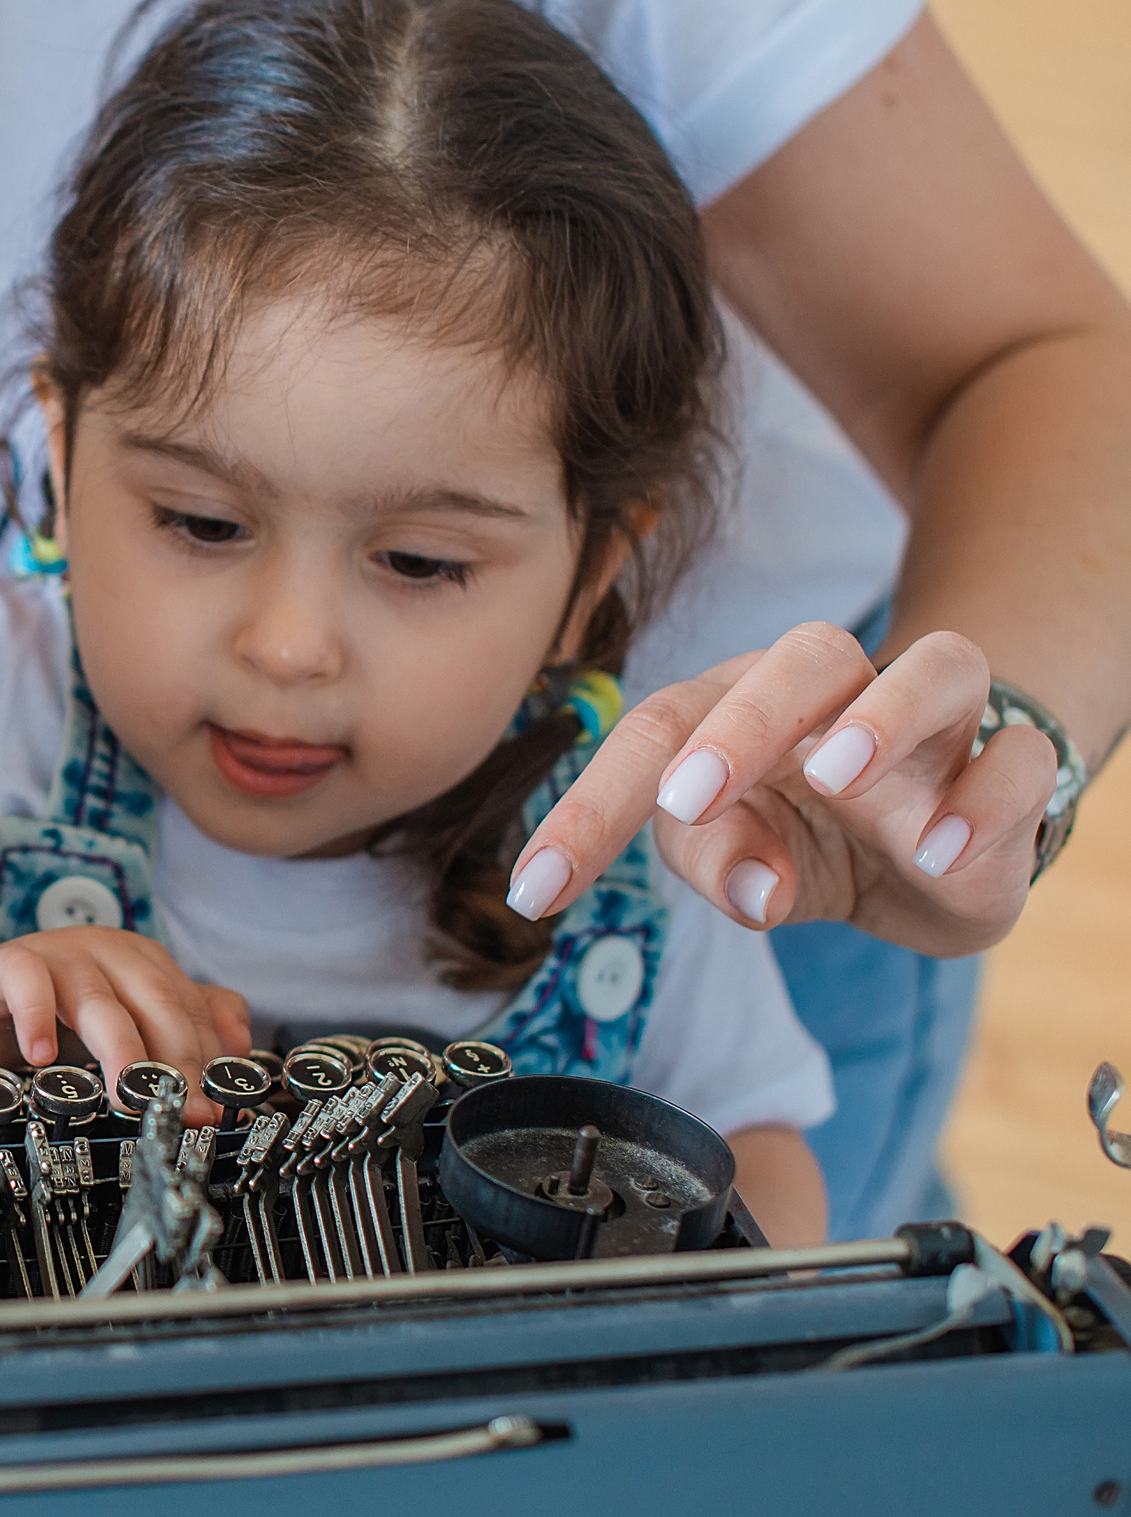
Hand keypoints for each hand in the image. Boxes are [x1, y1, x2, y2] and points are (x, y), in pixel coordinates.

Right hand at [0, 927, 251, 1124]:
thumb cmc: (58, 1016)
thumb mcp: (127, 1023)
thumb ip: (186, 1025)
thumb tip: (240, 1046)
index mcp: (144, 962)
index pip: (189, 1009)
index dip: (207, 1059)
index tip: (218, 1109)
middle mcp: (107, 950)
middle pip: (154, 1001)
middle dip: (175, 1060)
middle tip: (184, 1110)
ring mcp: (57, 953)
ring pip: (98, 998)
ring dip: (118, 1048)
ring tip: (126, 1093)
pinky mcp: (7, 962)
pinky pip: (25, 981)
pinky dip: (35, 1015)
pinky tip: (41, 1054)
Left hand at [508, 625, 1051, 955]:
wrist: (936, 850)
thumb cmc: (808, 836)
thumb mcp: (741, 857)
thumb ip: (721, 861)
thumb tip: (758, 888)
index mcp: (740, 703)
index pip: (656, 732)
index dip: (590, 812)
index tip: (535, 893)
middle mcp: (838, 694)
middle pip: (800, 660)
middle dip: (739, 723)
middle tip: (685, 797)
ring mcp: (936, 724)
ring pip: (934, 667)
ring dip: (880, 719)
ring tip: (832, 779)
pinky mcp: (1011, 769)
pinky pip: (1017, 759)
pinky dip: (983, 803)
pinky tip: (938, 852)